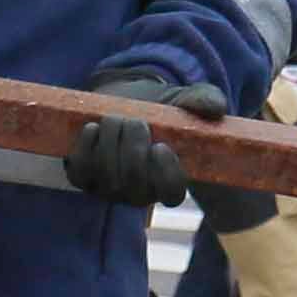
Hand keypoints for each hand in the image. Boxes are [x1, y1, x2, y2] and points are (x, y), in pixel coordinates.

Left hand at [67, 77, 228, 207]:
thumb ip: (203, 101)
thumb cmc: (164, 111)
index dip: (166, 176)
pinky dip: (85, 149)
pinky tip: (93, 128)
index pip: (171, 194)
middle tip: (136, 121)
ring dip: (110, 144)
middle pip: (134, 185)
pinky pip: (80, 172)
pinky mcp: (85, 178)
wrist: (128, 104)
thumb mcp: (186, 101)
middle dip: (133, 150)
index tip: (162, 146)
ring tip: (116, 118)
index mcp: (169, 182)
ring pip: (107, 177)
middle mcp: (140, 193)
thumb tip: (215, 107)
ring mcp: (110, 188)